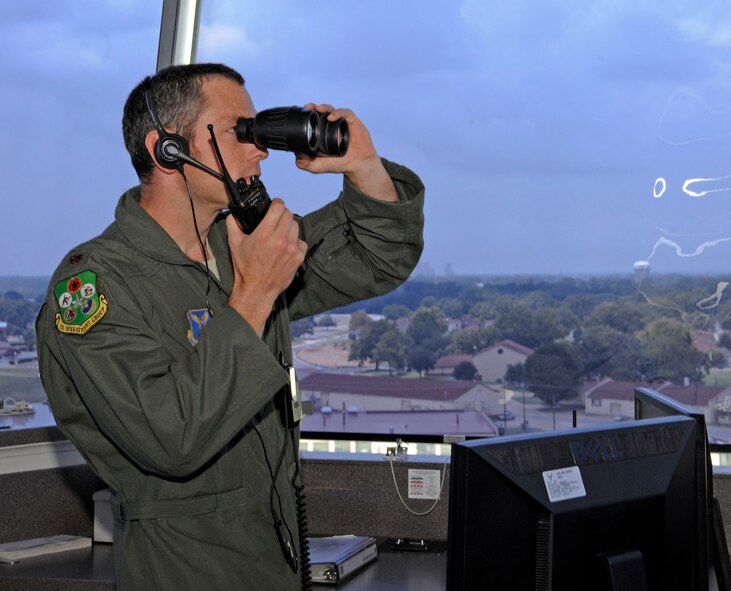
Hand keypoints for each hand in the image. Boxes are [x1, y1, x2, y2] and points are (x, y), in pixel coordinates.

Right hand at [226, 199, 306, 334]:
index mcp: (264, 233)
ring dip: (288, 226)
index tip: (274, 205)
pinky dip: (295, 241)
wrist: (257, 289)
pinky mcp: (298, 257)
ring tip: (280, 233)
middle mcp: (280, 239)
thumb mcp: (234, 243)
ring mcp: (291, 249)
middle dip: (282, 214)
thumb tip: (235, 212)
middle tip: (276, 219)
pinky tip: (286, 247)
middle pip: (288, 214)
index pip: (278, 207)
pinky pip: (301, 241)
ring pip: (296, 226)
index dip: (276, 203)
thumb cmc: (245, 267)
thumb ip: (233, 223)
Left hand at [295, 103, 397, 202]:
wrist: (357, 165)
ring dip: (324, 107)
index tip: (301, 114)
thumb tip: (297, 155)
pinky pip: (344, 113)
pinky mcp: (352, 121)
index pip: (313, 121)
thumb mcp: (318, 166)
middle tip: (308, 107)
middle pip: (321, 112)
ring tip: (318, 109)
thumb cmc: (339, 164)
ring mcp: (341, 122)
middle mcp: (331, 126)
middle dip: (313, 108)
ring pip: (331, 109)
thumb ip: (305, 163)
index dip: (306, 116)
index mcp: (322, 133)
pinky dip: (337, 113)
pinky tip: (331, 117)